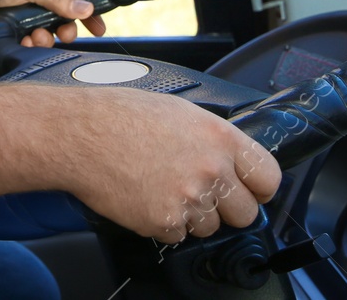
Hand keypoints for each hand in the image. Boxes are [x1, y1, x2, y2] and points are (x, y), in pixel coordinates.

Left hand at [0, 0, 106, 48]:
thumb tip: (87, 9)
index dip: (87, 14)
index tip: (99, 30)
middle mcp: (34, 0)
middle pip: (61, 22)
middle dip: (65, 31)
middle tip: (64, 35)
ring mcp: (21, 17)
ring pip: (45, 36)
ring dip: (44, 41)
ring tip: (35, 39)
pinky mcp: (9, 33)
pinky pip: (27, 45)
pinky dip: (28, 47)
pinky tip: (22, 44)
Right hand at [72, 89, 281, 243]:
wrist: (79, 134)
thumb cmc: (118, 115)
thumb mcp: (178, 111)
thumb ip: (211, 137)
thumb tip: (229, 158)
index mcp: (219, 136)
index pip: (268, 176)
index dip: (259, 188)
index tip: (251, 191)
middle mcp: (210, 169)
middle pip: (245, 213)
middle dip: (225, 208)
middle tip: (200, 193)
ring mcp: (189, 198)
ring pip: (209, 227)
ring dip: (190, 215)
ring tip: (160, 187)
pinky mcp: (164, 221)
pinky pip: (177, 235)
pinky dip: (162, 222)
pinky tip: (144, 196)